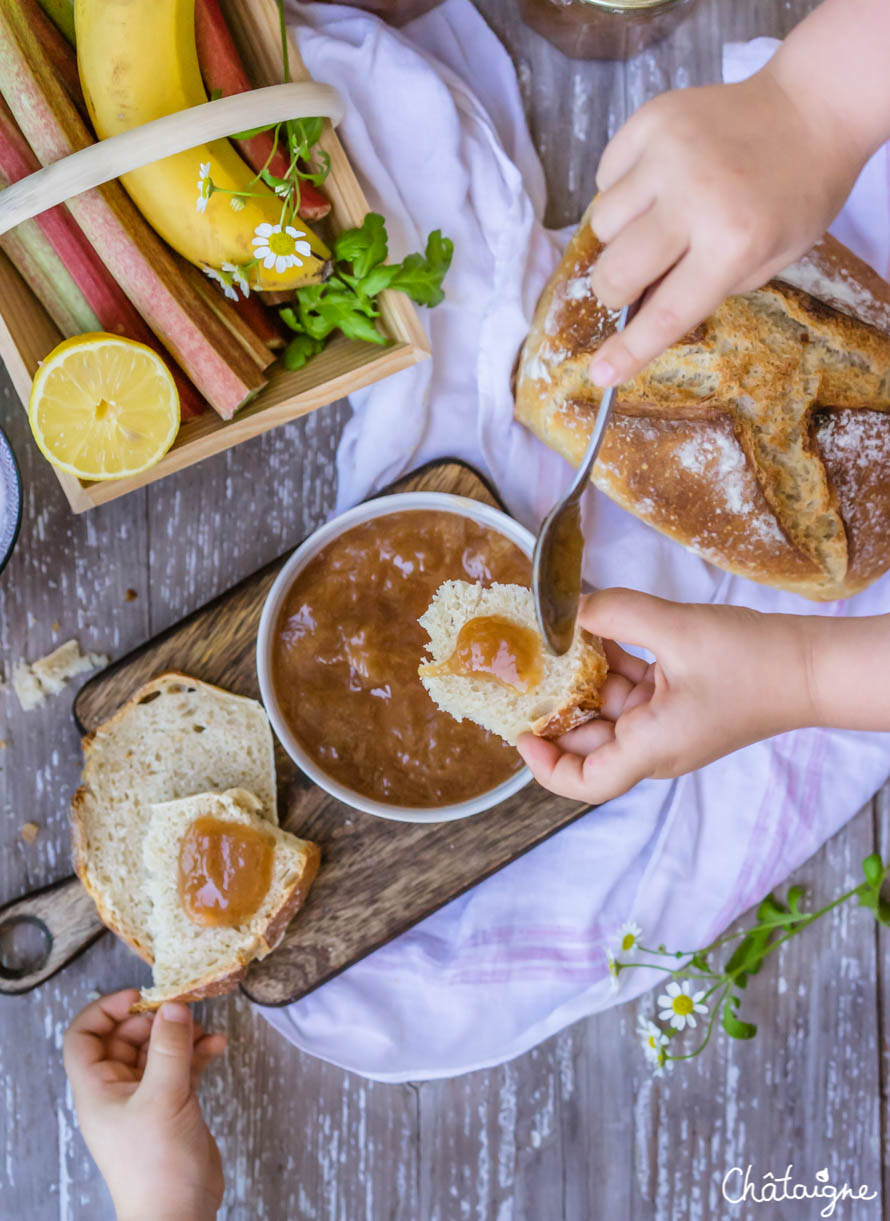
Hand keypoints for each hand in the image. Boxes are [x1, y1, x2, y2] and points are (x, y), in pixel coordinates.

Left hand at [63, 990, 226, 1220]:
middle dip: (153, 1020)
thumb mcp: (162, 1098)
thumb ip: (169, 1048)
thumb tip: (173, 1004)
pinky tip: (217, 1047)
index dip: (106, 1011)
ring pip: (156, 1051)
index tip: (141, 997)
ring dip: (180, 1035)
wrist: (178, 1215)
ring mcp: (145, 1098)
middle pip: (125, 1038)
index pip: (85, 1037)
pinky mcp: (172, 1106)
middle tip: (182, 1009)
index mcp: (98, 1089)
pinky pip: (180, 1068)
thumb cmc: (155, 1165)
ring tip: (204, 1028)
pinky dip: (197, 1054)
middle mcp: (117, 1090)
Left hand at [517, 589, 816, 802]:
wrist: (811, 666)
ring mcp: (666, 726)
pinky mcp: (678, 705)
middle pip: (587, 739)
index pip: (585, 781)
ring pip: (607, 708)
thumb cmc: (754, 662)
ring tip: (560, 637)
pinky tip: (600, 629)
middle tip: (530, 667)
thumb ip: (619, 616)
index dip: (545, 765)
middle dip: (558, 704)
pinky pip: (631, 690)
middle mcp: (654, 745)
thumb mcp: (677, 630)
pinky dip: (612, 663)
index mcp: (652, 747)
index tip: (522, 732)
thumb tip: (573, 608)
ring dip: (584, 675)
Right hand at [587, 67, 865, 386]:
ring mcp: (669, 152)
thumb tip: (640, 309)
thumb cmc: (794, 196)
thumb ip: (705, 288)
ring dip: (618, 235)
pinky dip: (620, 189)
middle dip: (615, 288)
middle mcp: (696, 197)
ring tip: (652, 220)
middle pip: (616, 269)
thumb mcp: (767, 261)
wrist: (811, 108)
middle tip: (632, 282)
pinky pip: (605, 175)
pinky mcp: (652, 119)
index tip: (601, 373)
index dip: (629, 349)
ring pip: (601, 222)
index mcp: (733, 243)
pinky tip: (654, 182)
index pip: (665, 312)